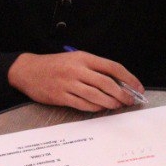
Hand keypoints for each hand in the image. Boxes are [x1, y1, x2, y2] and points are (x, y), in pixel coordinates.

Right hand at [8, 50, 142, 111]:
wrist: (28, 71)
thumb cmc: (54, 65)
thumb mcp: (75, 58)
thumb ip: (94, 68)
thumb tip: (117, 81)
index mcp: (83, 57)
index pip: (113, 67)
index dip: (128, 78)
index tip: (137, 87)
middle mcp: (77, 69)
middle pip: (107, 83)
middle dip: (123, 94)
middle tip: (130, 100)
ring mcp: (69, 83)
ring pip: (97, 96)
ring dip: (111, 102)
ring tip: (118, 105)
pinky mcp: (61, 96)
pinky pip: (83, 104)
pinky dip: (96, 107)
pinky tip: (101, 108)